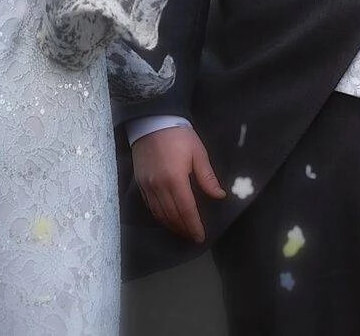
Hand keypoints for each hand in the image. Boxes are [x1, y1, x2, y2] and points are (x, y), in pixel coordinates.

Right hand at [131, 125, 224, 242]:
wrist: (152, 122)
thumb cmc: (179, 136)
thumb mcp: (198, 153)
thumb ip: (207, 177)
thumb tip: (219, 195)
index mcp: (176, 179)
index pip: (186, 210)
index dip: (194, 226)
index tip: (200, 237)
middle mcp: (159, 187)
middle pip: (172, 216)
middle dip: (184, 229)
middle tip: (193, 236)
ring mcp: (148, 186)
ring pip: (160, 214)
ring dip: (172, 225)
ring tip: (182, 231)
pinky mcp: (140, 184)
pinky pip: (150, 207)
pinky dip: (160, 217)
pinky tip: (167, 219)